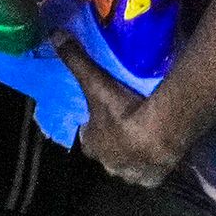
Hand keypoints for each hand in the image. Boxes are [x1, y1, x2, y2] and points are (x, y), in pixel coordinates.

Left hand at [51, 39, 182, 188]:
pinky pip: (151, 172)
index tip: (103, 113)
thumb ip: (76, 60)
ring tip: (146, 132)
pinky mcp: (153, 180)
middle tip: (127, 120)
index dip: (94, 127)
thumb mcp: (96, 82)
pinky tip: (161, 147)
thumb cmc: (122, 110)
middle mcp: (109, 165)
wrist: (160, 133)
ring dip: (135, 152)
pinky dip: (154, 163)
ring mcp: (132, 174)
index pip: (88, 137)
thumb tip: (54, 36)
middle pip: (109, 152)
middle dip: (115, 141)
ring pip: (130, 163)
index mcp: (92, 146)